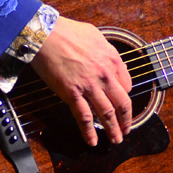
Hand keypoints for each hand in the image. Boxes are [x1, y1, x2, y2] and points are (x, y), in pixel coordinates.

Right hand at [30, 16, 133, 146]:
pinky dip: (89, 131)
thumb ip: (105, 49)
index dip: (125, 96)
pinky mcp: (71, 94)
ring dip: (113, 130)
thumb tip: (109, 58)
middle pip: (122, 103)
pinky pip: (83, 117)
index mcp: (112, 60)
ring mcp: (89, 86)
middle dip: (126, 120)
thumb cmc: (68, 31)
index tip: (122, 103)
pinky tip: (92, 141)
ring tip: (116, 140)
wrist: (45, 34)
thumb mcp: (95, 35)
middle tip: (127, 130)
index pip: (127, 85)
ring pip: (107, 113)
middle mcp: (105, 75)